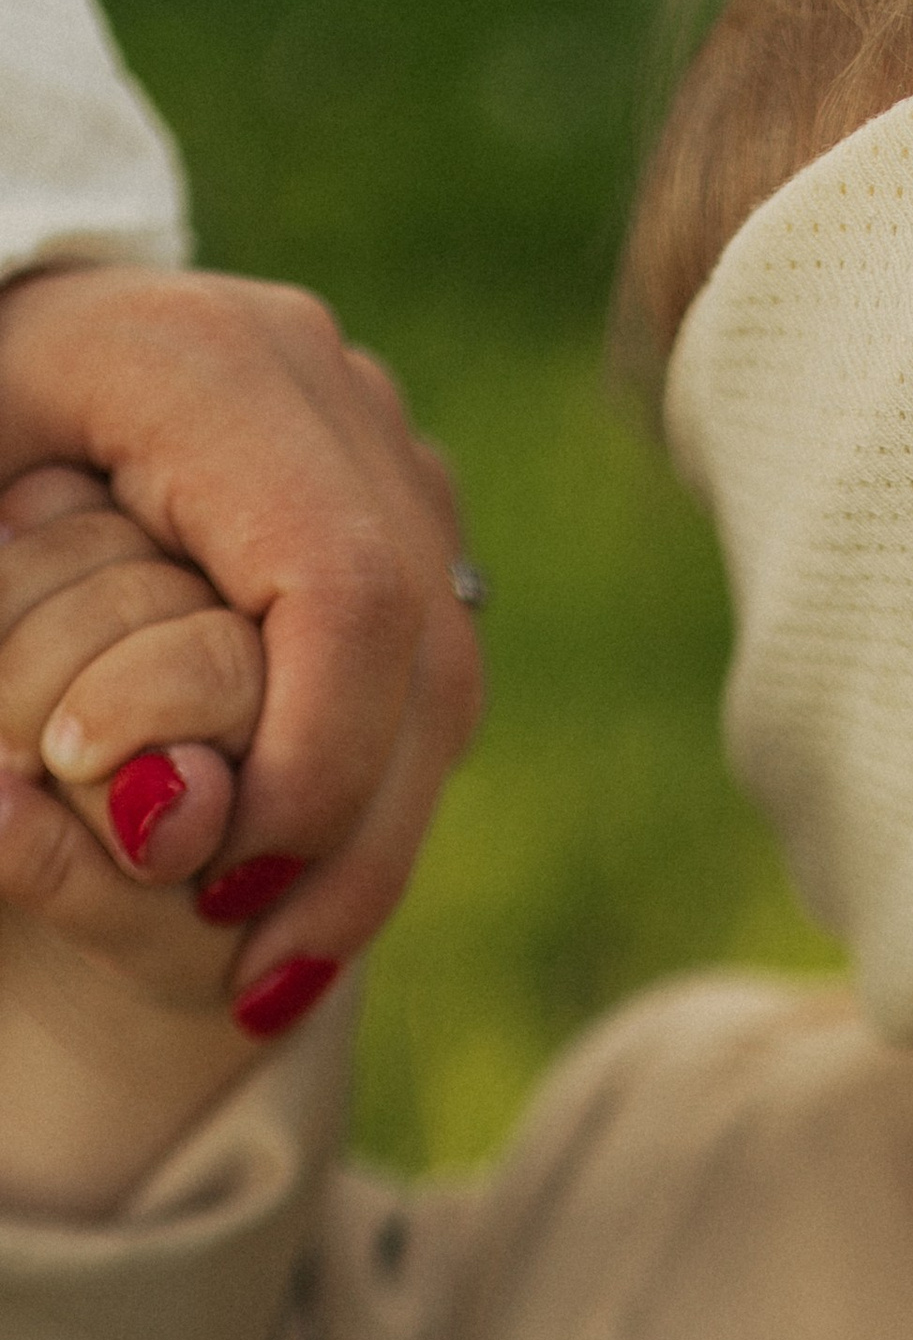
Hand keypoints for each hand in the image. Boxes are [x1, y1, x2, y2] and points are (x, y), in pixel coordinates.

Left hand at [0, 262, 482, 995]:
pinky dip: (369, 798)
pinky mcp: (397, 496)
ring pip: (442, 675)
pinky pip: (425, 667)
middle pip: (416, 651)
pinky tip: (300, 899)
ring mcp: (379, 439)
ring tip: (277, 968)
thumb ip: (13, 644)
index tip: (217, 882)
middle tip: (257, 972)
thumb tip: (148, 827)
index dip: (309, 759)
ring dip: (369, 843)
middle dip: (346, 838)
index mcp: (205, 367)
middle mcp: (325, 388)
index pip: (342, 591)